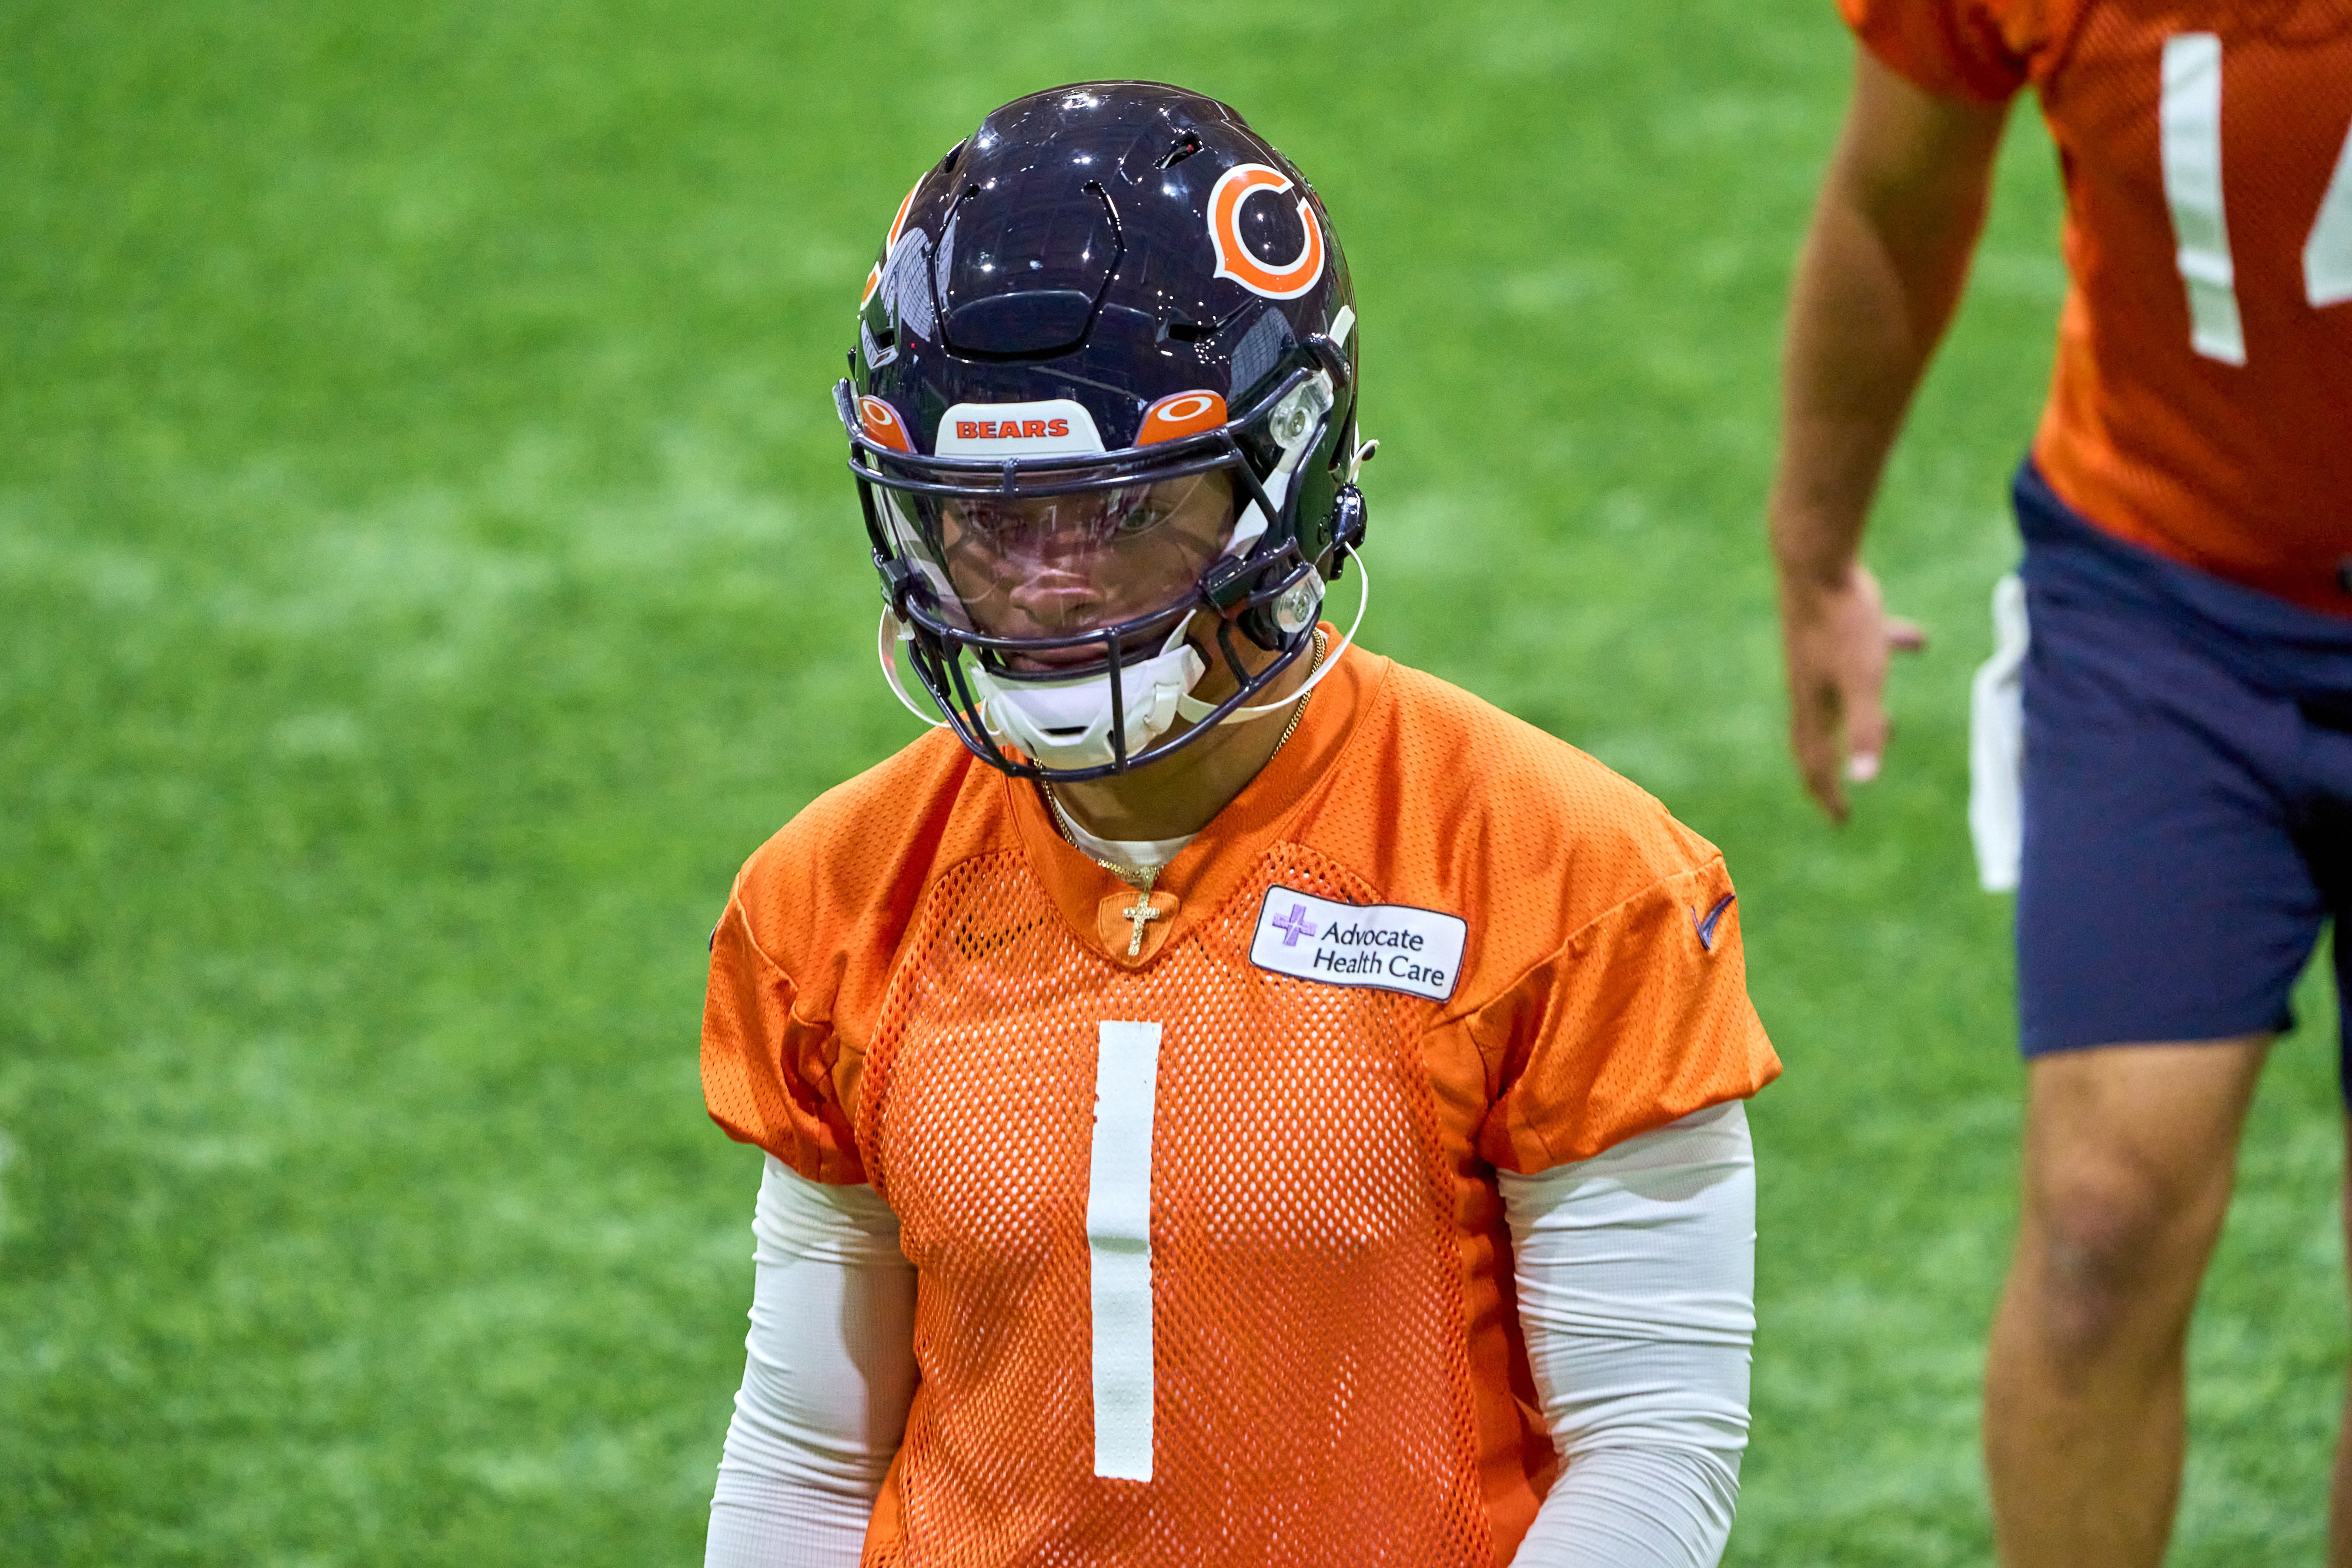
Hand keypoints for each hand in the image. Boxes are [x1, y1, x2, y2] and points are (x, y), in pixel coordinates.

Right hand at [1776, 562, 1925, 822]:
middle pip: (1818, 737)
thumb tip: (1865, 778)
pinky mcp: (1830, 629)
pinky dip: (1883, 657)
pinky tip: (1915, 641)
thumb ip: (1865, 728)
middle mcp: (1810, 687)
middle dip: (1836, 764)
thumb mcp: (1862, 680)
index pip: (1816, 763)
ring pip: (1839, 698)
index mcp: (1814, 706)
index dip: (1829, 795)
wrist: (1814, 562)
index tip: (1844, 820)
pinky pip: (1860, 653)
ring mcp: (1816, 657)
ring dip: (1861, 718)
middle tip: (1852, 785)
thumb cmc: (1840, 623)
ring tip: (1890, 724)